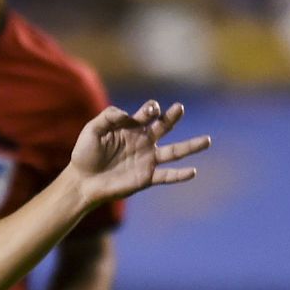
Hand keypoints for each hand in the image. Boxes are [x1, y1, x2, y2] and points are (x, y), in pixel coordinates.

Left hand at [68, 99, 210, 205]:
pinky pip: (167, 176)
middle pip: (164, 127)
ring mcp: (147, 159)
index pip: (148, 113)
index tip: (149, 111)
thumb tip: (126, 114)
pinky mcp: (146, 177)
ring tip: (208, 140)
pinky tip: (193, 172)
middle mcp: (143, 141)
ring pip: (175, 151)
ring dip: (191, 146)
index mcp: (131, 128)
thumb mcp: (91, 130)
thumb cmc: (84, 155)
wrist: (82, 182)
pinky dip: (180, 175)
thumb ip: (107, 117)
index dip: (151, 109)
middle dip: (172, 117)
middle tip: (179, 108)